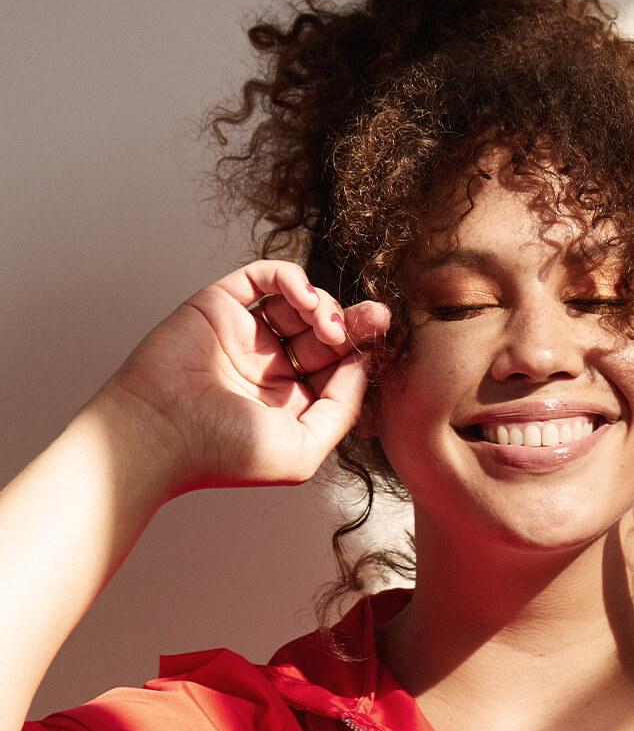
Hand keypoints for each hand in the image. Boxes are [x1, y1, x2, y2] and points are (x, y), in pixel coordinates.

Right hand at [97, 260, 389, 497]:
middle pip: (327, 332)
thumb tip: (364, 364)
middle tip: (377, 317)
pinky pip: (265, 277)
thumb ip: (342, 409)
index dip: (362, 352)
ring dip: (325, 305)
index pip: (339, 366)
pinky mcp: (220, 305)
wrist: (155, 435)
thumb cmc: (223, 453)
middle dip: (356, 323)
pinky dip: (292, 278)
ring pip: (302, 303)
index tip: (381, 344)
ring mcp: (246, 334)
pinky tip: (305, 299)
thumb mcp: (303, 449)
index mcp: (291, 401)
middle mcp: (270, 366)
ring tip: (328, 324)